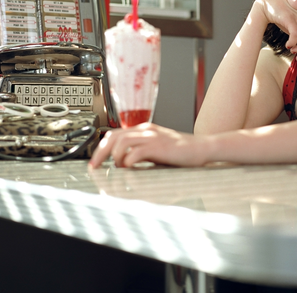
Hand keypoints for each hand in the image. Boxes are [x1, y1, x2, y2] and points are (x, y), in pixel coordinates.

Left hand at [88, 123, 206, 168]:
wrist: (202, 148)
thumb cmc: (181, 152)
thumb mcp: (156, 149)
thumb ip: (140, 151)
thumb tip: (122, 163)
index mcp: (143, 130)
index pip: (114, 134)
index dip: (100, 148)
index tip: (94, 162)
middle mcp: (145, 130)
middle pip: (112, 137)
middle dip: (100, 153)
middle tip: (95, 167)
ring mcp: (152, 137)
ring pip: (121, 142)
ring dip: (114, 157)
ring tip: (118, 167)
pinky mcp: (159, 147)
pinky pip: (136, 151)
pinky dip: (128, 161)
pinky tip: (130, 167)